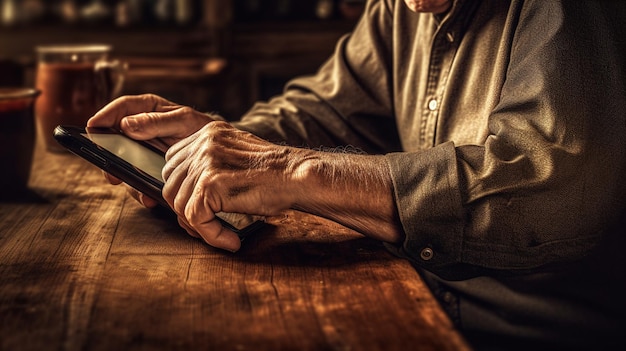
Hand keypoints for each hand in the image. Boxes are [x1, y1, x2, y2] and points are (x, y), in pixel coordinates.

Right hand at [87, 94, 219, 206]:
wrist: (220, 153)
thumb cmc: (203, 130)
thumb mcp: (184, 121)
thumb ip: (157, 121)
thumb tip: (126, 125)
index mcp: (148, 110)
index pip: (121, 109)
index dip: (105, 117)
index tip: (93, 127)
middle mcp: (140, 131)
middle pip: (114, 142)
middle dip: (109, 159)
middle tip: (111, 171)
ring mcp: (143, 152)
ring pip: (123, 166)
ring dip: (128, 181)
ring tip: (139, 191)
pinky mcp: (149, 171)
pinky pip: (138, 182)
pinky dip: (142, 192)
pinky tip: (150, 198)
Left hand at [163, 121, 403, 250]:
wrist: (300, 177)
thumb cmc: (277, 175)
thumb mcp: (238, 158)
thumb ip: (212, 165)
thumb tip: (189, 195)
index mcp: (208, 133)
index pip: (172, 162)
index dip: (181, 190)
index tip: (199, 210)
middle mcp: (203, 142)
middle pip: (170, 183)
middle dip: (185, 210)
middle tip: (208, 226)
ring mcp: (205, 161)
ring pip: (178, 204)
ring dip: (198, 226)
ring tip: (221, 235)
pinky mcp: (211, 183)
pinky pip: (195, 218)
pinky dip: (211, 235)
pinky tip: (231, 241)